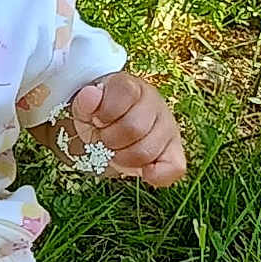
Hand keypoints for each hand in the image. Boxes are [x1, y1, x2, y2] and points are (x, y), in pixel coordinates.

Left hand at [65, 72, 186, 187]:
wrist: (113, 128)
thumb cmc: (100, 116)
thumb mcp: (86, 108)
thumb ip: (85, 102)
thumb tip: (91, 94)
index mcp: (132, 86)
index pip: (126, 92)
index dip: (106, 112)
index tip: (97, 119)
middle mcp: (155, 103)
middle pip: (134, 128)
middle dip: (110, 140)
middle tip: (105, 139)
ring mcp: (168, 127)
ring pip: (146, 151)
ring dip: (123, 158)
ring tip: (118, 150)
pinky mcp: (175, 151)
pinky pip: (174, 168)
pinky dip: (156, 175)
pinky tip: (143, 171)